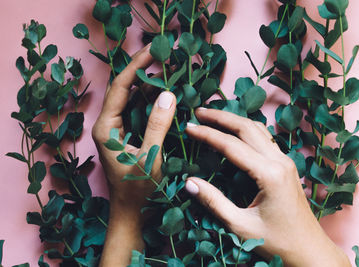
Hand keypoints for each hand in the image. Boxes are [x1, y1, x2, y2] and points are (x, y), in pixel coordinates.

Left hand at [92, 45, 176, 266]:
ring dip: (148, 83)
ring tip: (167, 69)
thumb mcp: (150, 158)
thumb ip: (158, 126)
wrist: (131, 211)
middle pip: (124, 88)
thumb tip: (167, 94)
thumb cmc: (138, 189)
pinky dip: (151, 99)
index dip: (137, 67)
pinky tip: (165, 93)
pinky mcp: (126, 134)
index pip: (120, 88)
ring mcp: (116, 128)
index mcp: (107, 128)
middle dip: (143, 70)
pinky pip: (137, 110)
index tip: (154, 51)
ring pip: (131, 98)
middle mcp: (108, 124)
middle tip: (164, 55)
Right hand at [184, 108, 350, 266]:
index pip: (232, 146)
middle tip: (197, 112)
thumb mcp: (241, 226)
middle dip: (221, 117)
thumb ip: (213, 202)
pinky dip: (245, 129)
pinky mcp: (286, 165)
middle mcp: (280, 161)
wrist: (309, 251)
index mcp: (270, 174)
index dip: (207, 134)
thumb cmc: (277, 242)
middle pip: (247, 127)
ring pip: (257, 129)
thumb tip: (188, 183)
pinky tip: (233, 131)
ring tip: (212, 116)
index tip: (188, 127)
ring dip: (234, 120)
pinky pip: (264, 138)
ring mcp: (286, 161)